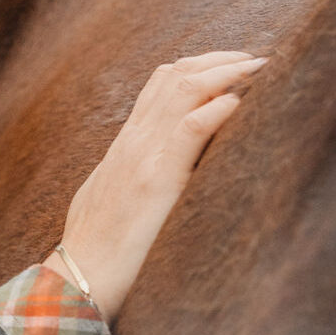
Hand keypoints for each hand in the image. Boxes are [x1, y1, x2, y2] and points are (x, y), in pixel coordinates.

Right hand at [43, 51, 266, 320]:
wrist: (79, 275)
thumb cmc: (97, 245)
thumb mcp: (113, 195)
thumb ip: (134, 172)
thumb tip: (157, 166)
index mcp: (125, 145)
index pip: (159, 85)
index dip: (198, 65)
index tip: (232, 64)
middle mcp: (132, 142)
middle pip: (173, 77)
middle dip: (218, 59)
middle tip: (253, 58)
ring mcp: (141, 157)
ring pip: (181, 92)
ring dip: (224, 73)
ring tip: (256, 68)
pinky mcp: (155, 181)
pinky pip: (188, 132)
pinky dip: (216, 110)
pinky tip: (238, 103)